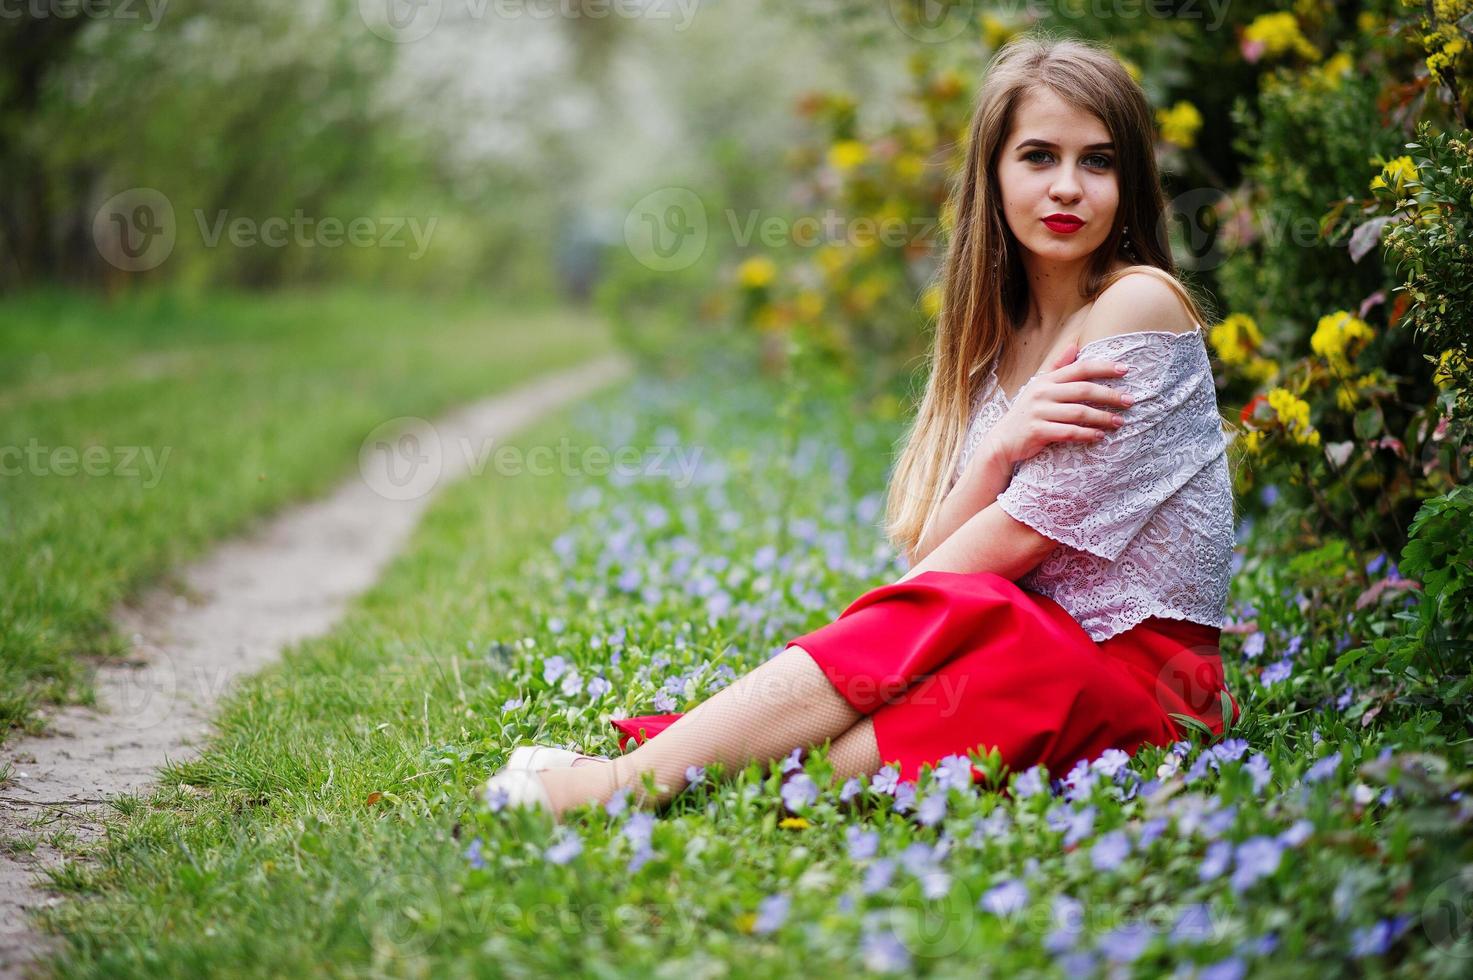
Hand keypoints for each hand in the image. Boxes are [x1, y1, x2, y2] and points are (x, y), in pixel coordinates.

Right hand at [984, 341, 1134, 466]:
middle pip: (1083, 390)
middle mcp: (1042, 393)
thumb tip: (1074, 345)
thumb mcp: (1038, 386)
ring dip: (1102, 417)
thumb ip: (1056, 367)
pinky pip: (1068, 432)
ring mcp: (1039, 412)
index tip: (1125, 369)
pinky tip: (1099, 436)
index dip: (1104, 367)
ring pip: (1078, 412)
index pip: (1080, 368)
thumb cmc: (1026, 412)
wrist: (1002, 441)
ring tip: (1119, 422)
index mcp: (1046, 380)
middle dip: (1109, 395)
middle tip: (1129, 400)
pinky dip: (1086, 434)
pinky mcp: (1037, 431)